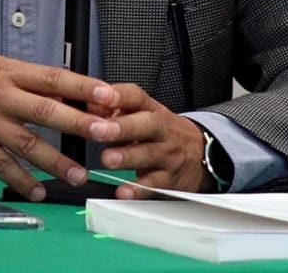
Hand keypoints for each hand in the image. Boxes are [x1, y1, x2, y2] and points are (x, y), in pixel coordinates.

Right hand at [0, 45, 122, 200]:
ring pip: (27, 144)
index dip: (83, 86)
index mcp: (6, 70)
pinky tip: (36, 191)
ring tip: (78, 175)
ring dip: (55, 162)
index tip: (109, 94)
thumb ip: (22, 77)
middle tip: (106, 133)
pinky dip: (20, 180)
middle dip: (79, 123)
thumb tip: (56, 92)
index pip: (53, 77)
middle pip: (46, 110)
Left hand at [95, 82, 211, 196]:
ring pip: (149, 154)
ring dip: (127, 157)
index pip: (136, 96)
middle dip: (122, 127)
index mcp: (152, 110)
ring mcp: (168, 155)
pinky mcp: (170, 180)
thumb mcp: (145, 116)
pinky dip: (138, 190)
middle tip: (98, 130)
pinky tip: (123, 192)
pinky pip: (154, 185)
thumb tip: (86, 104)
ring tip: (107, 159)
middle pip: (146, 124)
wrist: (201, 154)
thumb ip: (116, 110)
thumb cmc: (162, 133)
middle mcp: (162, 130)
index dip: (118, 95)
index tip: (99, 96)